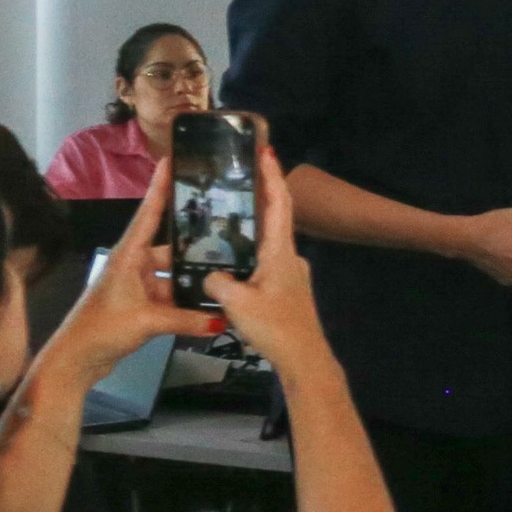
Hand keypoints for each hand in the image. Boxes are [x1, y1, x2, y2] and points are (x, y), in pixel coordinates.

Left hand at [57, 178, 228, 371]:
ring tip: (230, 272)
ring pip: (175, 275)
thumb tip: (222, 319)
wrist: (75, 361)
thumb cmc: (101, 329)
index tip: (171, 160)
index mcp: (128, 257)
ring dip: (195, 279)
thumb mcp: (145, 322)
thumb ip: (185, 320)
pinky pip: (172, 296)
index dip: (160, 187)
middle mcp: (135, 266)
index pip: (148, 214)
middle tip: (230, 231)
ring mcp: (139, 286)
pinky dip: (189, 302)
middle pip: (171, 247)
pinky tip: (213, 304)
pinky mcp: (143, 306)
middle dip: (197, 243)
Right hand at [203, 145, 338, 371]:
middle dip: (260, 194)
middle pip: (274, 217)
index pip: (279, 204)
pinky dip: (249, 251)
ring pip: (268, 241)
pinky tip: (230, 256)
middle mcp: (289, 257)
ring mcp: (290, 273)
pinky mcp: (285, 289)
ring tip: (227, 212)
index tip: (266, 151)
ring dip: (252, 224)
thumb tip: (207, 275)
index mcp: (281, 253)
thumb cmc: (275, 327)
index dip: (273, 176)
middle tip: (239, 174)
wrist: (304, 359)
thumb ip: (217, 282)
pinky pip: (264, 261)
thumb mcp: (238, 303)